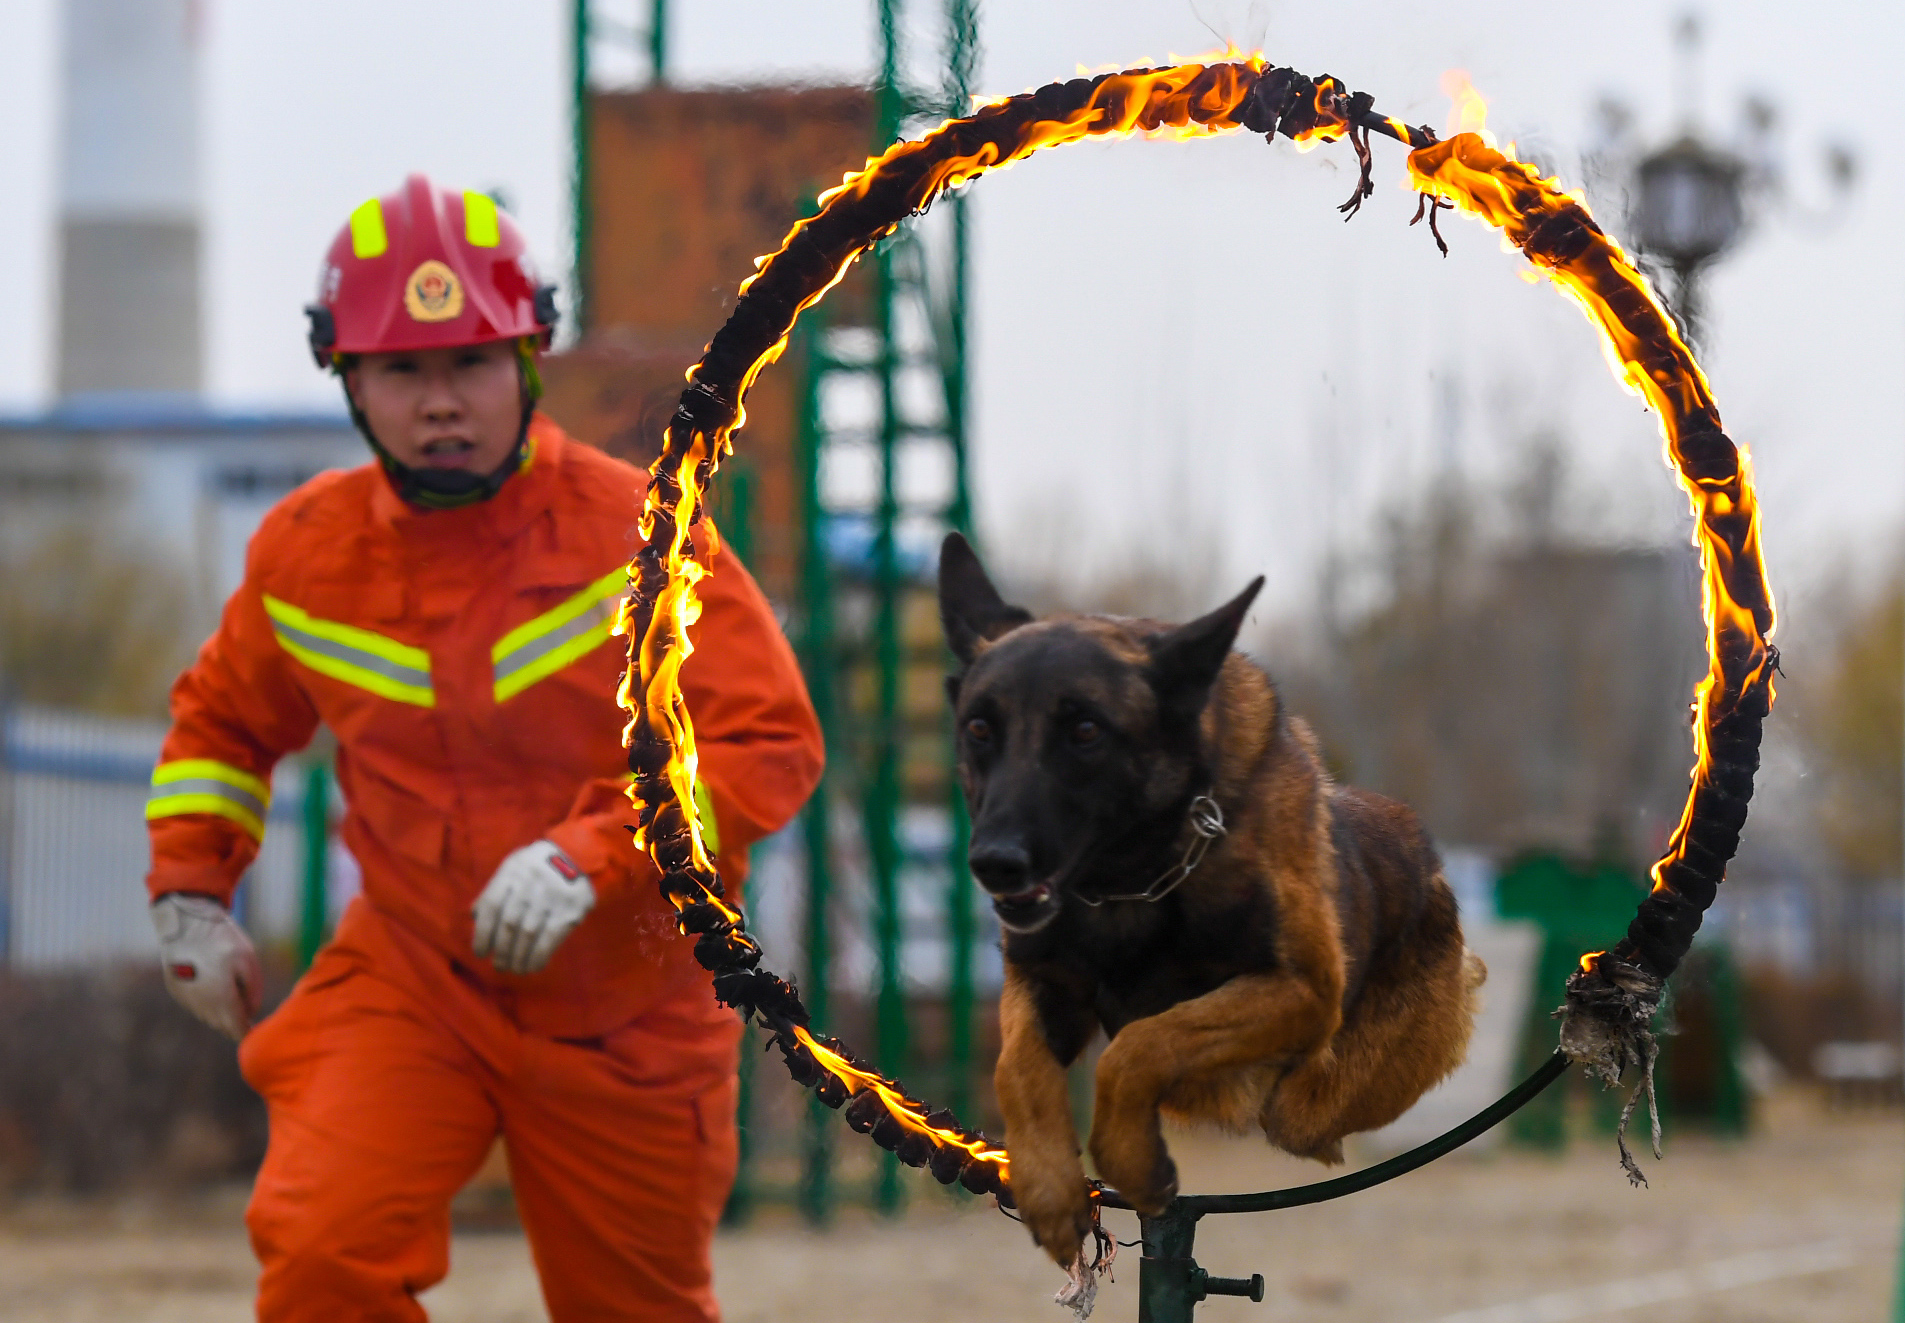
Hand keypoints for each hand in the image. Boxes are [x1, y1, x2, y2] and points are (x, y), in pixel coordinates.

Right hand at [152, 894, 262, 1039]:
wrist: (186, 922)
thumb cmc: (222, 940)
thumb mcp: (248, 961)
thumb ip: (253, 991)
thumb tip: (251, 1013)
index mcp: (221, 999)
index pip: (235, 1028)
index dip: (247, 1033)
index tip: (255, 1031)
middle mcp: (200, 1004)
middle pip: (222, 1025)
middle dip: (235, 1021)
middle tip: (246, 1010)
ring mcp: (185, 998)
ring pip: (208, 1016)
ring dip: (220, 1012)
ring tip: (230, 991)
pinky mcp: (176, 990)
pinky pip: (196, 1005)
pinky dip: (207, 1002)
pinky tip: (213, 983)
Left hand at [471, 840, 595, 973]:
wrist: (578, 854)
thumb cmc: (538, 865)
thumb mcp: (513, 866)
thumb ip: (494, 890)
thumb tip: (475, 918)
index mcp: (513, 871)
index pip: (491, 906)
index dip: (482, 933)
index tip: (481, 953)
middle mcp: (530, 883)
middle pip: (509, 924)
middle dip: (501, 950)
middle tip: (499, 966)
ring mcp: (551, 897)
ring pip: (528, 934)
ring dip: (518, 958)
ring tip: (515, 969)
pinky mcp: (569, 910)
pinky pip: (550, 938)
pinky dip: (539, 956)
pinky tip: (533, 966)